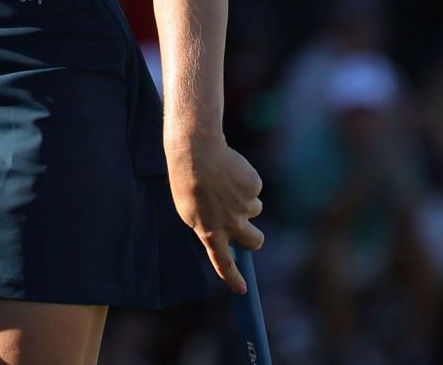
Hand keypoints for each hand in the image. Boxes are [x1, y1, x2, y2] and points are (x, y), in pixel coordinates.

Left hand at [165, 133, 264, 293]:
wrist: (195, 150)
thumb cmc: (187, 180)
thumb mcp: (190, 211)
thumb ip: (208, 228)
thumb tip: (226, 241)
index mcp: (210, 231)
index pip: (224, 263)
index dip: (234, 278)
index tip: (242, 290)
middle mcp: (231, 223)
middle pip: (255, 241)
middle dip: (254, 238)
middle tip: (246, 228)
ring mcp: (244, 206)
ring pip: (254, 209)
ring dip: (243, 200)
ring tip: (223, 183)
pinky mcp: (253, 188)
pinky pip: (254, 190)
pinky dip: (245, 182)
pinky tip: (229, 170)